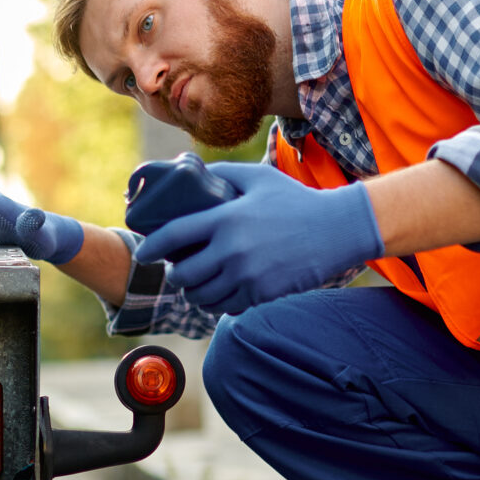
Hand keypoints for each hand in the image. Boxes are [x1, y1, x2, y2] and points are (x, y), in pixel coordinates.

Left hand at [131, 162, 380, 313]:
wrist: (336, 229)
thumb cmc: (295, 200)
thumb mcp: (258, 177)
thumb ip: (222, 174)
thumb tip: (191, 173)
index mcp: (226, 219)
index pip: (174, 236)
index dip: (151, 246)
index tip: (142, 252)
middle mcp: (233, 251)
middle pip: (183, 274)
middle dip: (174, 274)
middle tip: (176, 268)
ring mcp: (247, 276)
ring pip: (201, 296)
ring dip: (192, 292)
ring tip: (194, 283)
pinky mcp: (262, 294)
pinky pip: (226, 307)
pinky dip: (216, 303)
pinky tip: (217, 293)